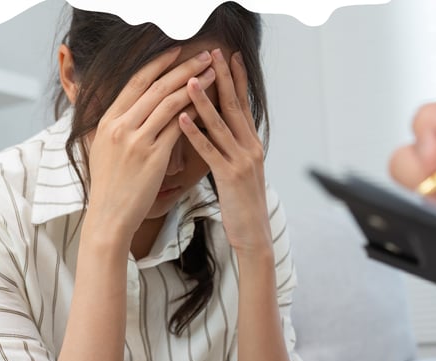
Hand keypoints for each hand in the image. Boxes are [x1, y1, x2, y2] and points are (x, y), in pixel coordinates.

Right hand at [85, 47, 215, 240]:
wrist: (109, 216)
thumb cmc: (110, 186)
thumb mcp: (104, 149)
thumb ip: (117, 126)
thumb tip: (130, 110)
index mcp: (108, 120)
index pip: (136, 82)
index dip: (158, 63)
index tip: (176, 51)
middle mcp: (120, 125)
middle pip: (155, 86)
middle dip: (182, 67)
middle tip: (203, 55)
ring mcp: (136, 140)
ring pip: (169, 102)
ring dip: (194, 85)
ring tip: (213, 74)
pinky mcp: (153, 157)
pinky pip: (178, 127)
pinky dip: (194, 113)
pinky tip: (208, 105)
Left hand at [178, 49, 270, 256]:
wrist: (254, 233)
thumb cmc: (243, 204)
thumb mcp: (241, 170)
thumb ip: (232, 147)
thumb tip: (218, 129)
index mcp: (252, 144)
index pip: (242, 104)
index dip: (236, 79)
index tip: (228, 56)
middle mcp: (250, 147)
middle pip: (234, 105)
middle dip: (223, 77)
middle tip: (213, 52)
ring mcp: (242, 160)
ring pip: (221, 124)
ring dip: (204, 99)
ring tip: (190, 78)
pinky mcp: (229, 176)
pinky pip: (209, 150)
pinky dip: (195, 132)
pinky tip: (182, 118)